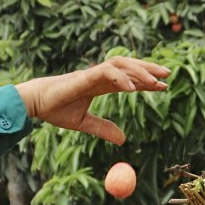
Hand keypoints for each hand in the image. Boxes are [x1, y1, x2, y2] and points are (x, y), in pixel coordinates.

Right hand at [15, 56, 169, 144]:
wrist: (35, 104)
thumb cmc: (56, 110)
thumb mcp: (84, 123)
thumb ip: (103, 128)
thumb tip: (123, 140)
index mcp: (99, 85)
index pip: (128, 78)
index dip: (146, 82)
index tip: (163, 87)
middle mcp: (98, 76)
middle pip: (129, 66)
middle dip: (149, 69)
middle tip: (168, 75)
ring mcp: (92, 74)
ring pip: (121, 64)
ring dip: (140, 69)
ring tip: (156, 79)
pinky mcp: (84, 76)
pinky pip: (107, 71)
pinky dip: (121, 77)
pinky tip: (133, 88)